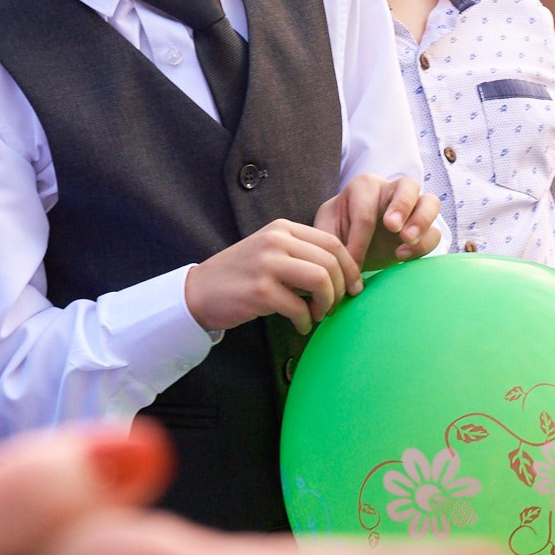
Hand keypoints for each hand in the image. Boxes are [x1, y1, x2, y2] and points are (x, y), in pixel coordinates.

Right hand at [184, 219, 360, 333]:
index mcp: (283, 228)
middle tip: (335, 306)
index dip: (350, 267)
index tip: (355, 287)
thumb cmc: (241, 276)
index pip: (332, 241)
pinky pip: (299, 307)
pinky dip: (306, 321)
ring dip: (327, 303)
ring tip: (318, 315)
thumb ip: (302, 255)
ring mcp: (267, 264)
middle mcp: (277, 240)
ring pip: (320, 279)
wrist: (199, 291)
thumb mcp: (271, 253)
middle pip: (330, 261)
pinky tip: (300, 326)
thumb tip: (344, 275)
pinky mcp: (260, 290)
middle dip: (341, 288)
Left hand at [316, 174, 441, 270]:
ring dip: (422, 221)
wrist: (351, 243)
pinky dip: (424, 244)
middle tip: (393, 228)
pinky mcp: (424, 229)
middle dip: (402, 206)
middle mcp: (392, 190)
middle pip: (408, 186)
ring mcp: (412, 208)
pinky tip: (403, 256)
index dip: (359, 241)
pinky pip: (435, 231)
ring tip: (406, 240)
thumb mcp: (326, 231)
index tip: (352, 265)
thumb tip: (336, 266)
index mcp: (363, 186)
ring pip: (431, 202)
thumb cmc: (337, 231)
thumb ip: (328, 242)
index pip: (365, 211)